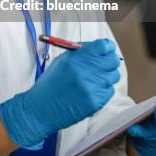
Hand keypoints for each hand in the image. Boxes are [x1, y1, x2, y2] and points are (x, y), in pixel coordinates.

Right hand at [0, 38, 120, 148]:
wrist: (42, 109)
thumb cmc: (50, 85)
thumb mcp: (62, 61)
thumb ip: (81, 53)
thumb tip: (97, 48)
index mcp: (75, 59)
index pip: (103, 46)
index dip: (107, 47)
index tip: (107, 49)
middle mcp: (85, 72)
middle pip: (112, 60)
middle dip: (109, 60)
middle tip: (103, 63)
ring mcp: (92, 88)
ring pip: (114, 75)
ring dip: (106, 75)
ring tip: (94, 79)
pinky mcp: (96, 102)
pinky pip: (110, 91)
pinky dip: (104, 89)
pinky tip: (91, 90)